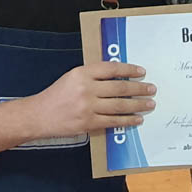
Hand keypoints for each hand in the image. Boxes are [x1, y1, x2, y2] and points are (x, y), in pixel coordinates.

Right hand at [26, 62, 155, 138]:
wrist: (39, 115)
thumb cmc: (56, 95)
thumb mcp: (72, 77)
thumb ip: (92, 76)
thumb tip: (117, 78)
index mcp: (82, 73)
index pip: (111, 69)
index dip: (129, 70)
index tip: (141, 71)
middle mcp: (86, 88)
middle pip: (119, 88)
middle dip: (139, 89)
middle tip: (151, 88)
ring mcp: (88, 107)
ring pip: (120, 105)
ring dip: (137, 105)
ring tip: (149, 103)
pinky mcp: (89, 123)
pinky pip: (114, 121)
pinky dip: (127, 120)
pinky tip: (137, 118)